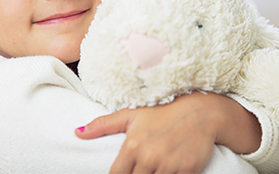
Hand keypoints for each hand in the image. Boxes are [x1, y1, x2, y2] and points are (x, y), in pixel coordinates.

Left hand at [75, 92, 260, 173]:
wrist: (201, 111)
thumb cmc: (163, 111)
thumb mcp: (131, 114)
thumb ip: (103, 125)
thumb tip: (77, 132)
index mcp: (133, 146)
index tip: (121, 172)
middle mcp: (149, 158)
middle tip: (139, 167)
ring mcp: (169, 166)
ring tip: (151, 167)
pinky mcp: (188, 171)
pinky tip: (166, 170)